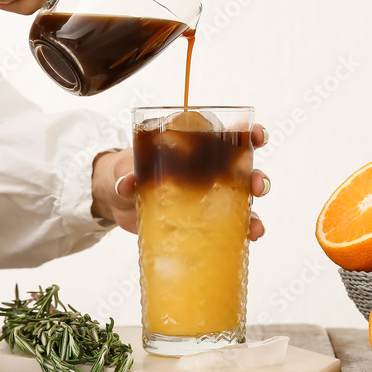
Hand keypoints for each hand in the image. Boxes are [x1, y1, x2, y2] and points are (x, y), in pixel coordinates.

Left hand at [91, 124, 271, 240]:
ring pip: (240, 199)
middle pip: (242, 169)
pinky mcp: (200, 219)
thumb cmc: (123, 172)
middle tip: (258, 186)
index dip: (248, 133)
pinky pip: (226, 224)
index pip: (226, 134)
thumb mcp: (123, 169)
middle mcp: (205, 169)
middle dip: (257, 176)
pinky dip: (241, 231)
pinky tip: (247, 238)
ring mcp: (206, 195)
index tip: (257, 135)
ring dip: (253, 211)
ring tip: (254, 225)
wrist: (114, 201)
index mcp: (192, 146)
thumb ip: (126, 174)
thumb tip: (128, 182)